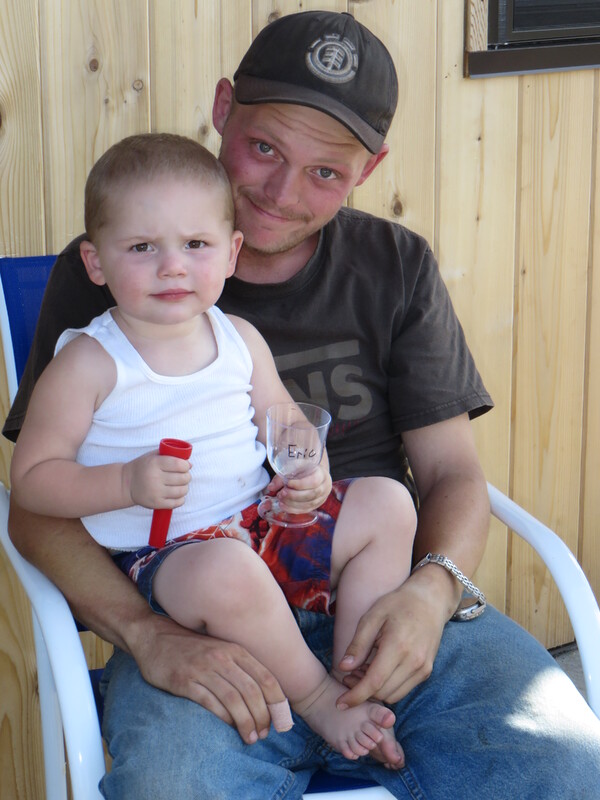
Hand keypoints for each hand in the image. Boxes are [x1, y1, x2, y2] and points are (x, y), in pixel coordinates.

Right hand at [123, 452, 190, 508]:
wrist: (126, 484)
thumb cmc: (143, 467)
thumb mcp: (153, 456)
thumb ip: (171, 455)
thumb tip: (190, 465)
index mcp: (154, 463)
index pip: (179, 465)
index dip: (186, 466)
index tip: (185, 467)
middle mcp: (155, 478)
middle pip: (183, 478)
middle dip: (187, 476)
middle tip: (183, 476)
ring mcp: (156, 492)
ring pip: (182, 491)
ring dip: (185, 488)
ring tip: (180, 485)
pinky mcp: (156, 504)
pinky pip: (177, 503)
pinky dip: (181, 499)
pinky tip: (176, 494)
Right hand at [130, 613, 285, 743]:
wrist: (154, 637)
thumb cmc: (192, 648)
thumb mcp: (221, 649)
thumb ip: (240, 667)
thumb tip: (265, 698)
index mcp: (235, 650)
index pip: (266, 678)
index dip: (277, 702)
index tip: (281, 721)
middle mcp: (222, 657)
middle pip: (252, 691)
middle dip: (262, 717)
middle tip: (263, 735)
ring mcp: (203, 668)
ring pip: (233, 699)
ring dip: (245, 722)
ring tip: (250, 738)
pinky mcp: (184, 681)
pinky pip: (210, 703)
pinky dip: (223, 718)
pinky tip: (229, 728)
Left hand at [266, 464, 331, 513]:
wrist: (313, 473)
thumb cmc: (303, 469)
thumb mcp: (294, 467)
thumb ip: (282, 476)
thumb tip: (271, 487)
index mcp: (322, 474)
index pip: (314, 481)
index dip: (300, 484)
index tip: (287, 483)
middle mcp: (325, 487)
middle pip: (311, 494)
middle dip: (294, 495)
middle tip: (281, 493)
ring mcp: (322, 498)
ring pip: (308, 504)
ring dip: (292, 504)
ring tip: (280, 500)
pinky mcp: (316, 505)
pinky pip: (306, 510)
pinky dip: (293, 510)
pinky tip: (284, 506)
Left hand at [335, 572, 449, 707]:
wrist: (430, 600)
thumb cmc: (398, 604)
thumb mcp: (373, 616)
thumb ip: (358, 643)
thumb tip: (343, 667)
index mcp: (397, 646)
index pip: (374, 682)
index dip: (355, 696)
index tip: (339, 703)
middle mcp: (413, 661)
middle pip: (382, 692)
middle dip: (361, 691)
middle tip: (349, 675)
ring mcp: (423, 668)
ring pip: (393, 695)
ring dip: (375, 691)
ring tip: (363, 671)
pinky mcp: (426, 671)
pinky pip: (403, 689)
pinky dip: (388, 687)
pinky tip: (379, 670)